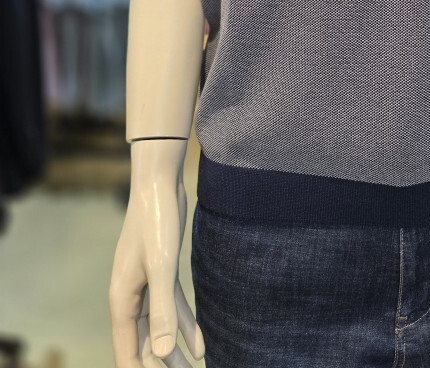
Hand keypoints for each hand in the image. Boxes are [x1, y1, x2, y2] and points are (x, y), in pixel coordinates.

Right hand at [109, 141, 204, 365]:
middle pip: (144, 346)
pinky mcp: (163, 274)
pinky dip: (187, 328)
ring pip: (160, 330)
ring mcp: (147, 286)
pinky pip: (173, 310)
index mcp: (122, 301)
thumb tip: (164, 353)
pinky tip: (202, 347)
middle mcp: (130, 298)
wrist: (160, 184)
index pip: (128, 353)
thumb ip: (163, 310)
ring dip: (176, 354)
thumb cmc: (156, 222)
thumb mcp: (162, 266)